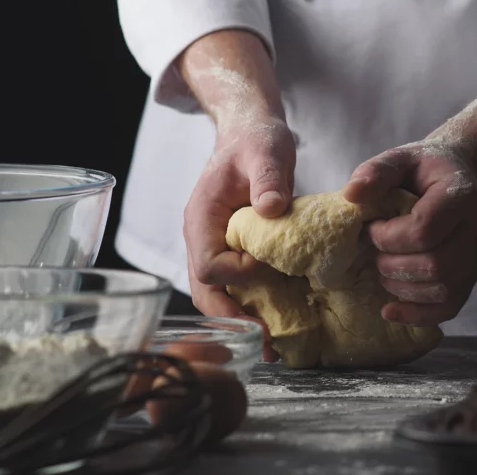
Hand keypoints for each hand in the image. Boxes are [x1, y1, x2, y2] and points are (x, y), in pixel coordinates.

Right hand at [183, 116, 294, 360]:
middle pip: (204, 291)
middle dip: (232, 319)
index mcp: (202, 217)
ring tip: (272, 344)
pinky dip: (250, 304)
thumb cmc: (256, 140)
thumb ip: (268, 178)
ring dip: (240, 319)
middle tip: (267, 343)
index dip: (239, 273)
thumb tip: (271, 209)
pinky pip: (232, 285)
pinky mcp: (230, 249)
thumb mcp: (267, 152)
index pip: (209, 265)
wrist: (250, 132)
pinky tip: (275, 319)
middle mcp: (201, 237)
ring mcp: (213, 245)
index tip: (268, 264)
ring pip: (215, 294)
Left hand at [343, 144, 476, 325]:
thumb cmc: (424, 169)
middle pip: (435, 265)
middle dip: (392, 264)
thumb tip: (351, 196)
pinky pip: (449, 307)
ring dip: (401, 287)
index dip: (388, 236)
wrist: (460, 174)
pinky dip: (417, 314)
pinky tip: (390, 310)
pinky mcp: (473, 277)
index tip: (372, 228)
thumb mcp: (400, 159)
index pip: (425, 229)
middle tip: (374, 252)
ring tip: (383, 270)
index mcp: (461, 196)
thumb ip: (376, 172)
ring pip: (442, 290)